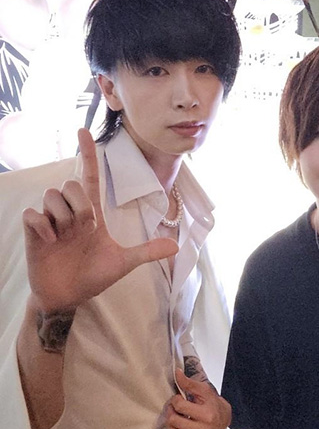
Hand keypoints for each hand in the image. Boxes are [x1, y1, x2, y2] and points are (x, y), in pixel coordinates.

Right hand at [22, 128, 177, 313]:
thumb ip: (146, 252)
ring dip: (64, 216)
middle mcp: (70, 213)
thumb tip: (176, 246)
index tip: (84, 131)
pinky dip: (44, 226)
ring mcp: (51, 221)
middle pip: (71, 184)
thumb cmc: (94, 277)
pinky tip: (52, 241)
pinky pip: (33, 214)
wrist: (70, 297)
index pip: (90, 176)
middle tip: (85, 229)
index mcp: (91, 214)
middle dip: (81, 205)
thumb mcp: (124, 263)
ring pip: (52, 195)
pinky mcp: (34, 233)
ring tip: (67, 238)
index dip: (88, 154)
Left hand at [166, 369, 231, 428]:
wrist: (224, 420)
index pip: (179, 406)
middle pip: (174, 422)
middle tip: (174, 409)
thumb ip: (189, 383)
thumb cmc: (212, 404)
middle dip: (171, 412)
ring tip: (176, 420)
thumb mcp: (204, 391)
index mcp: (207, 414)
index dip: (175, 400)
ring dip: (171, 427)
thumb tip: (177, 373)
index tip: (179, 399)